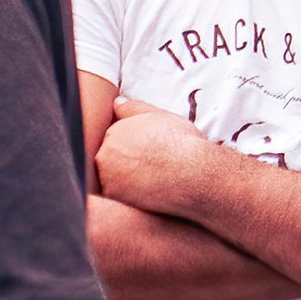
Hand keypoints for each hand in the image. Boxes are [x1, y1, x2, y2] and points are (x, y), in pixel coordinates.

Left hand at [91, 102, 218, 218]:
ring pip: (111, 178)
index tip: (147, 155)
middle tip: (150, 168)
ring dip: (125, 181)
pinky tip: (148, 192)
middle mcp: (105, 152)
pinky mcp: (114, 196)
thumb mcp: (161, 117)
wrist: (195, 174)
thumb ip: (134, 109)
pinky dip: (128, 196)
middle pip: (108, 159)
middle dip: (125, 163)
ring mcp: (107, 176)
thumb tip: (116, 102)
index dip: (131, 148)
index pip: (113, 140)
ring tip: (150, 180)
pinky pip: (115, 197)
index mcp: (114, 131)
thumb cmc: (183, 145)